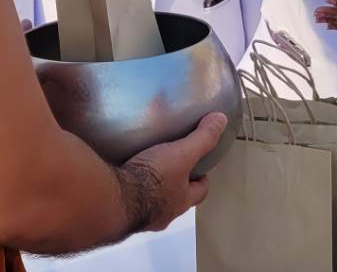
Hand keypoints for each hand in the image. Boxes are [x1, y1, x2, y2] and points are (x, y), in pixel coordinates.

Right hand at [117, 111, 226, 231]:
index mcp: (181, 200)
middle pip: (176, 200)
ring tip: (142, 170)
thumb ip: (201, 138)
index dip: (202, 180)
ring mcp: (142, 216)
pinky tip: (121, 175)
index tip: (201, 169)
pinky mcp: (120, 212)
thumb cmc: (152, 179)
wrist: (115, 199)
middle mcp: (164, 213)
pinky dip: (128, 190)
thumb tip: (221, 120)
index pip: (199, 192)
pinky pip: (128, 200)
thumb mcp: (182, 154)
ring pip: (152, 203)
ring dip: (150, 191)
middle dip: (175, 186)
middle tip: (170, 168)